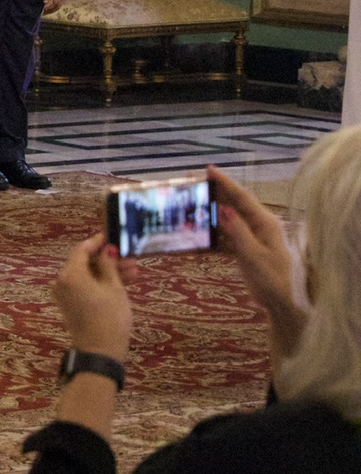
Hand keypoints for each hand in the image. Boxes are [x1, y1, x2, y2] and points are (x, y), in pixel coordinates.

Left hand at [51, 233, 131, 364]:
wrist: (100, 351)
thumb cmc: (109, 317)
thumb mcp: (114, 287)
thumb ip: (109, 265)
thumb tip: (107, 248)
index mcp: (69, 274)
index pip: (82, 249)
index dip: (98, 241)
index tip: (114, 236)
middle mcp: (62, 281)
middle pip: (85, 262)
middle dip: (108, 259)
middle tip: (131, 257)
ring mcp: (65, 294)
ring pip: (88, 275)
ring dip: (108, 272)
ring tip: (135, 271)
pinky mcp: (71, 304)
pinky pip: (85, 286)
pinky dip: (101, 283)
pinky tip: (124, 282)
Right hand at [207, 165, 307, 361]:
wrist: (285, 304)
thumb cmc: (276, 280)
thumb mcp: (256, 256)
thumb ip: (239, 232)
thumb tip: (223, 209)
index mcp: (265, 223)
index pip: (242, 198)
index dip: (225, 183)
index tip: (208, 170)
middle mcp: (258, 226)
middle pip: (233, 205)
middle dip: (213, 193)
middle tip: (191, 183)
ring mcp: (251, 238)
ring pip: (226, 221)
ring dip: (208, 215)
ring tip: (187, 206)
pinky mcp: (245, 250)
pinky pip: (224, 239)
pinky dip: (210, 237)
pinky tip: (194, 237)